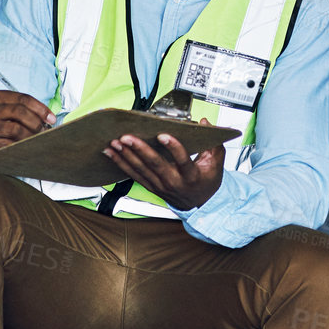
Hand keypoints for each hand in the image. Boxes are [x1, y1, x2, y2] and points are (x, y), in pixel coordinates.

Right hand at [0, 91, 54, 156]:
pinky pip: (11, 146)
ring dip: (32, 136)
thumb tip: (48, 119)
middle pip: (21, 112)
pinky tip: (28, 148)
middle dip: (37, 123)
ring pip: (17, 130)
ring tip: (38, 140)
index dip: (41, 109)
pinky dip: (23, 147)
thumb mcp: (3, 107)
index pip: (24, 99)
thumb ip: (23, 108)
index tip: (51, 118)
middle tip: (46, 131)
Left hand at [102, 120, 224, 210]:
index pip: (183, 161)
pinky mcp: (151, 187)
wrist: (200, 206)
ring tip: (114, 143)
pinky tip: (112, 154)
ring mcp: (160, 186)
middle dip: (139, 149)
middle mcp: (174, 182)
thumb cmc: (206, 183)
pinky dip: (121, 164)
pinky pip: (134, 176)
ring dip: (125, 156)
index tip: (163, 135)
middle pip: (155, 165)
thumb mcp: (216, 164)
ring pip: (141, 170)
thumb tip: (205, 122)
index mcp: (191, 175)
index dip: (173, 148)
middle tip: (127, 137)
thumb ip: (214, 143)